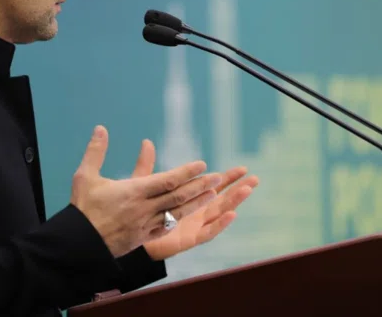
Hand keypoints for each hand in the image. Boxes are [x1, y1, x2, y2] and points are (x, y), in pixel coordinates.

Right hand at [70, 125, 222, 257]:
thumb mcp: (85, 176)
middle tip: (219, 178)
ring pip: (177, 213)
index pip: (166, 180)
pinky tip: (189, 214)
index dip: (186, 172)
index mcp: (133, 192)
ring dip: (197, 203)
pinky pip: (168, 228)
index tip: (201, 164)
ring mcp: (146, 226)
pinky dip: (181, 220)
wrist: (78, 244)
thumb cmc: (83, 209)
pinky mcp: (144, 238)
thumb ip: (96, 151)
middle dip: (200, 186)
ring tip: (214, 194)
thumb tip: (100, 128)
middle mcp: (144, 209)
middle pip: (178, 197)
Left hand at [130, 140, 258, 260]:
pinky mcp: (188, 239)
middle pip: (222, 199)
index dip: (228, 178)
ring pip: (219, 213)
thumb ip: (147, 165)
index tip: (242, 168)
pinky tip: (232, 214)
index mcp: (188, 199)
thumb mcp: (142, 184)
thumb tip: (146, 142)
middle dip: (238, 189)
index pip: (212, 186)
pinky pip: (208, 232)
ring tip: (247, 189)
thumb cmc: (136, 211)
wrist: (127, 236)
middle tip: (254, 178)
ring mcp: (194, 226)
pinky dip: (221, 224)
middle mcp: (195, 212)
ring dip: (234, 201)